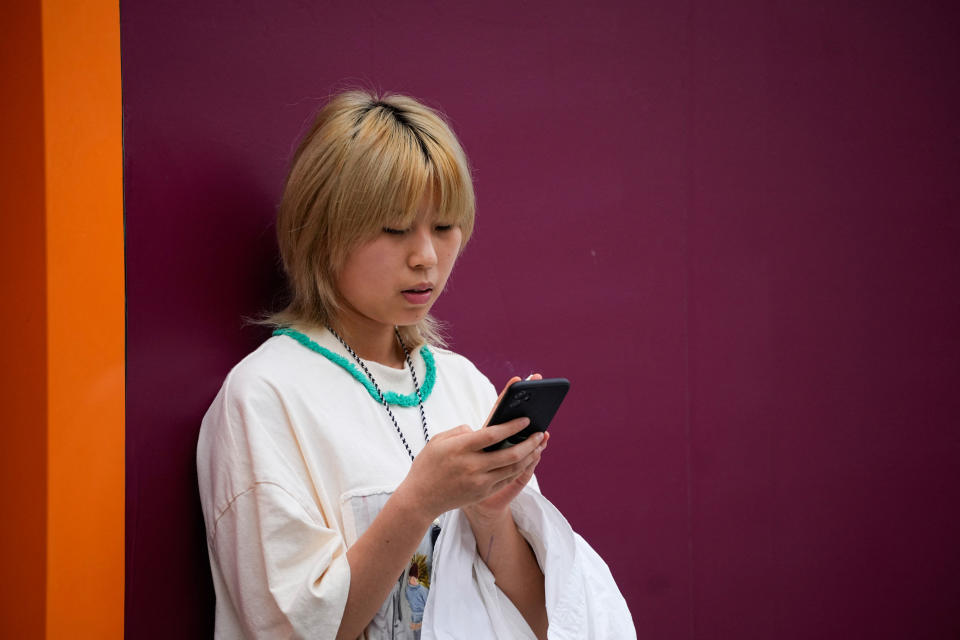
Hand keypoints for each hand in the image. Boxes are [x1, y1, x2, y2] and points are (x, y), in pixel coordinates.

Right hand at [395, 377, 547, 520]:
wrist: (420, 499)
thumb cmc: (428, 465)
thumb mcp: (438, 441)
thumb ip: (460, 431)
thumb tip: (481, 430)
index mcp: (460, 448)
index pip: (492, 434)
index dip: (511, 426)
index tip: (526, 419)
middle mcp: (472, 466)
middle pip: (509, 453)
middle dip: (528, 442)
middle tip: (540, 433)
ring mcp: (479, 482)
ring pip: (512, 468)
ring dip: (529, 456)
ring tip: (539, 445)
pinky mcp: (482, 493)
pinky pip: (506, 479)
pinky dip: (520, 469)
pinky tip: (527, 460)